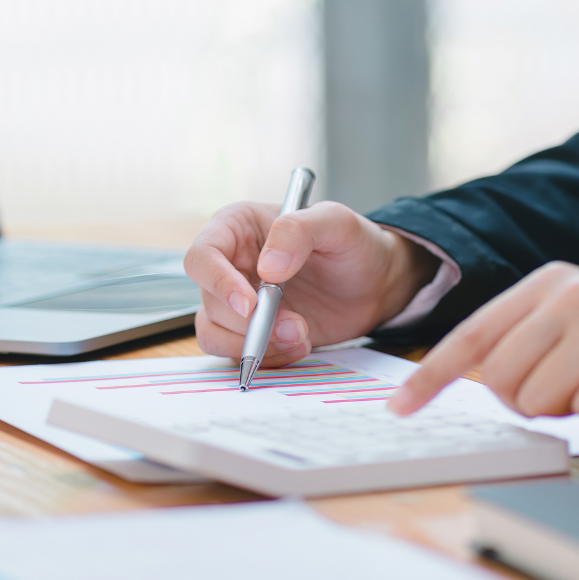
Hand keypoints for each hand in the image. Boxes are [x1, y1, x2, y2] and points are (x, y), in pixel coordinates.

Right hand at [183, 200, 439, 365]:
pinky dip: (267, 358)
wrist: (376, 283)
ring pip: (214, 333)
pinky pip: (237, 354)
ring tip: (301, 337)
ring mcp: (238, 302)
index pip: (203, 256)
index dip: (218, 282)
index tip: (250, 305)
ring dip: (255, 344)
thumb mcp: (336, 222)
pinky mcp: (253, 332)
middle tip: (296, 326)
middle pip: (210, 301)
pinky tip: (300, 345)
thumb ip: (298, 230)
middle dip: (250, 323)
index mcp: (236, 229)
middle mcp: (228, 265)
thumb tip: (266, 268)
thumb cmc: (353, 243)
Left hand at [389, 261, 578, 421]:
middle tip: (575, 389)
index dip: (432, 376)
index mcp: (546, 282)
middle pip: (503, 380)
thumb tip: (477, 378)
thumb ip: (528, 339)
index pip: (472, 335)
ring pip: (543, 401)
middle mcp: (571, 291)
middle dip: (531, 403)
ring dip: (574, 410)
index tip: (400, 408)